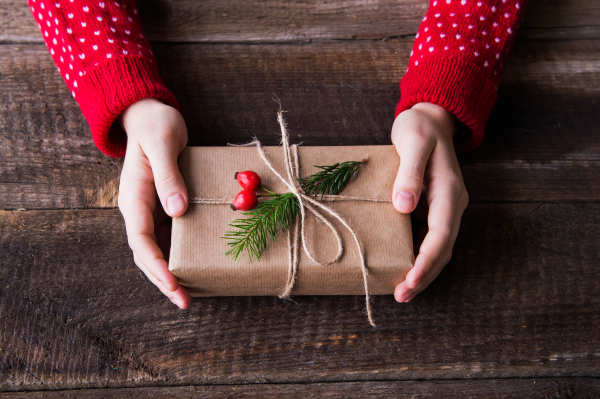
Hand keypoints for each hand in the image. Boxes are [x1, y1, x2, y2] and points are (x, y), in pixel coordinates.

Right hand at [117, 98, 190, 307]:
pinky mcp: (163, 207)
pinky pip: (169, 237)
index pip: (140, 240)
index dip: (156, 265)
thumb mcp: (162, 143)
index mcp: (133, 198)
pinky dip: (179, 254)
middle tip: (183, 300)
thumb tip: (176, 210)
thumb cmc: (155, 125)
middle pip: (147, 253)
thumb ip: (167, 175)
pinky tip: (194, 266)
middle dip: (163, 279)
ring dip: (171, 272)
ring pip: (157, 249)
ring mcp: (150, 210)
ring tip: (189, 294)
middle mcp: (138, 209)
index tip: (172, 283)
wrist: (150, 115)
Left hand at [391, 102, 468, 302]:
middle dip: (424, 275)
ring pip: (437, 247)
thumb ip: (410, 173)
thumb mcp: (413, 142)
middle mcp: (452, 203)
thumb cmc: (419, 127)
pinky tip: (401, 266)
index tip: (409, 280)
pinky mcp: (433, 207)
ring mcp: (444, 207)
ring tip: (401, 291)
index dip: (426, 261)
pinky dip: (417, 256)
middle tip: (402, 296)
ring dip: (422, 271)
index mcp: (449, 191)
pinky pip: (428, 238)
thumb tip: (405, 207)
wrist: (429, 118)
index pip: (441, 235)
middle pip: (442, 249)